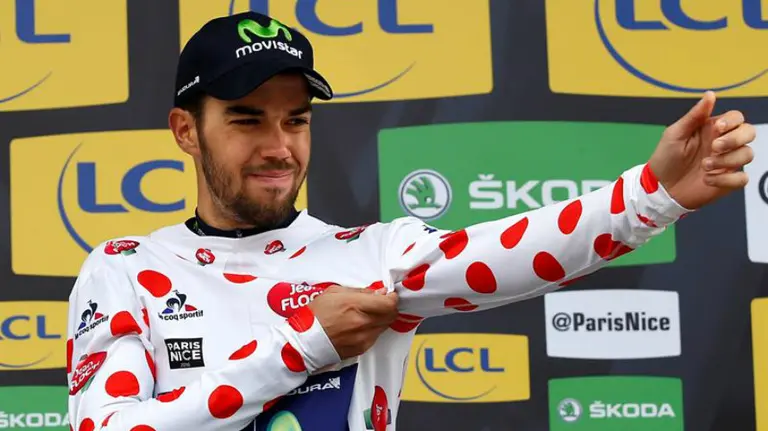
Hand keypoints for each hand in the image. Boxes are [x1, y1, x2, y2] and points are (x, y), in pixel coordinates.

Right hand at [308, 285, 398, 359]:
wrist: (304, 342)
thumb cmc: (315, 314)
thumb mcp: (334, 292)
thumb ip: (360, 292)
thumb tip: (379, 292)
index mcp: (355, 306)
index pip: (389, 303)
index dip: (392, 298)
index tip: (387, 295)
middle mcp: (363, 324)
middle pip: (391, 315)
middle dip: (388, 307)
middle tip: (379, 303)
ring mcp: (364, 339)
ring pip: (385, 326)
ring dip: (381, 319)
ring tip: (366, 315)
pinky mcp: (362, 349)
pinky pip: (376, 336)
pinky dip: (373, 329)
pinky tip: (359, 326)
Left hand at [648, 91, 755, 209]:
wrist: (660, 187)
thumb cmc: (666, 157)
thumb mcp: (675, 134)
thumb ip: (694, 116)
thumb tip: (710, 94)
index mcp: (712, 130)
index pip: (737, 118)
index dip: (732, 121)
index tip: (717, 128)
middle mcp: (724, 144)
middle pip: (749, 133)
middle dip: (735, 139)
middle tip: (714, 148)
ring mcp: (727, 163)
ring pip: (747, 155)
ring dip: (727, 161)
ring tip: (704, 166)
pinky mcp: (727, 181)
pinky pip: (742, 178)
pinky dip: (726, 180)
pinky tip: (707, 180)